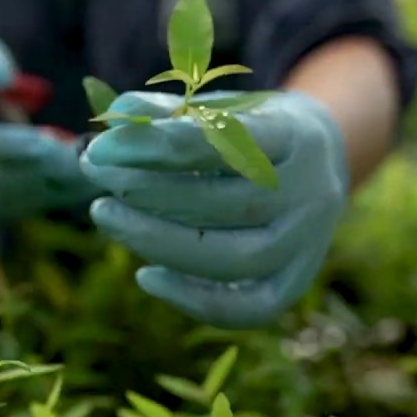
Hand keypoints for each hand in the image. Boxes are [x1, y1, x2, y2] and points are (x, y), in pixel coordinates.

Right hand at [0, 23, 101, 219]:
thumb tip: (0, 77)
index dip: (9, 143)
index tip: (48, 141)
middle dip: (42, 167)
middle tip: (83, 158)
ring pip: (15, 195)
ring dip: (56, 184)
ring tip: (94, 166)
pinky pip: (24, 206)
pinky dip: (58, 195)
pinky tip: (88, 180)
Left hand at [78, 89, 349, 328]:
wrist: (318, 163)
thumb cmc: (249, 131)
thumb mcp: (217, 108)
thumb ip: (166, 113)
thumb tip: (112, 119)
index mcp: (294, 135)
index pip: (223, 140)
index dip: (156, 144)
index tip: (101, 147)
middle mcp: (310, 192)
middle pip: (230, 204)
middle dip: (151, 194)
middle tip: (98, 178)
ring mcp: (307, 244)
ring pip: (235, 259)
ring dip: (160, 242)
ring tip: (108, 216)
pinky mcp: (294, 283)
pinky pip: (248, 308)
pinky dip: (193, 300)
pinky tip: (145, 275)